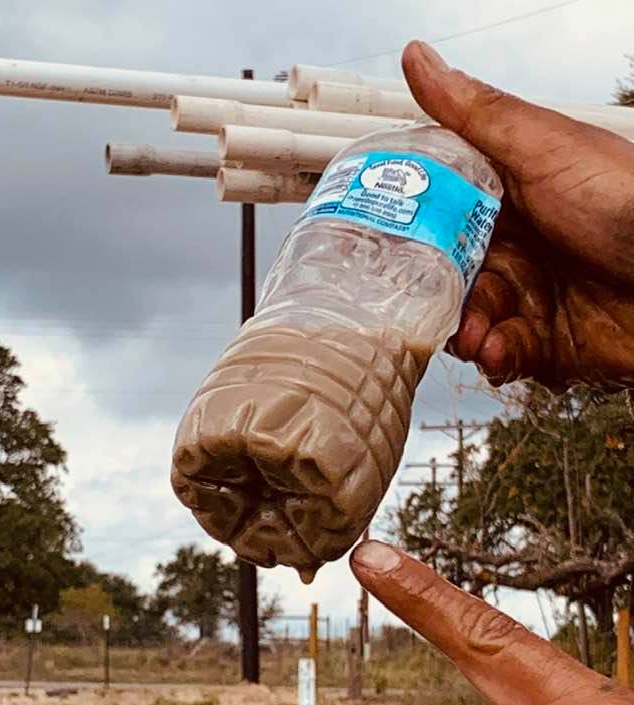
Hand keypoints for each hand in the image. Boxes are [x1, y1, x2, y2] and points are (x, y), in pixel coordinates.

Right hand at [402, 41, 633, 390]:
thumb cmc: (628, 204)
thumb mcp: (544, 150)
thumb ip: (477, 116)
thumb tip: (418, 59)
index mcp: (513, 196)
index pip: (443, 211)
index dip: (412, 225)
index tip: (383, 236)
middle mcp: (519, 246)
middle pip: (447, 273)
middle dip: (435, 291)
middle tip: (429, 299)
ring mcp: (531, 297)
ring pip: (468, 319)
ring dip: (464, 330)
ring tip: (475, 335)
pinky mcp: (546, 344)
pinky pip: (501, 355)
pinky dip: (495, 358)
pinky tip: (501, 351)